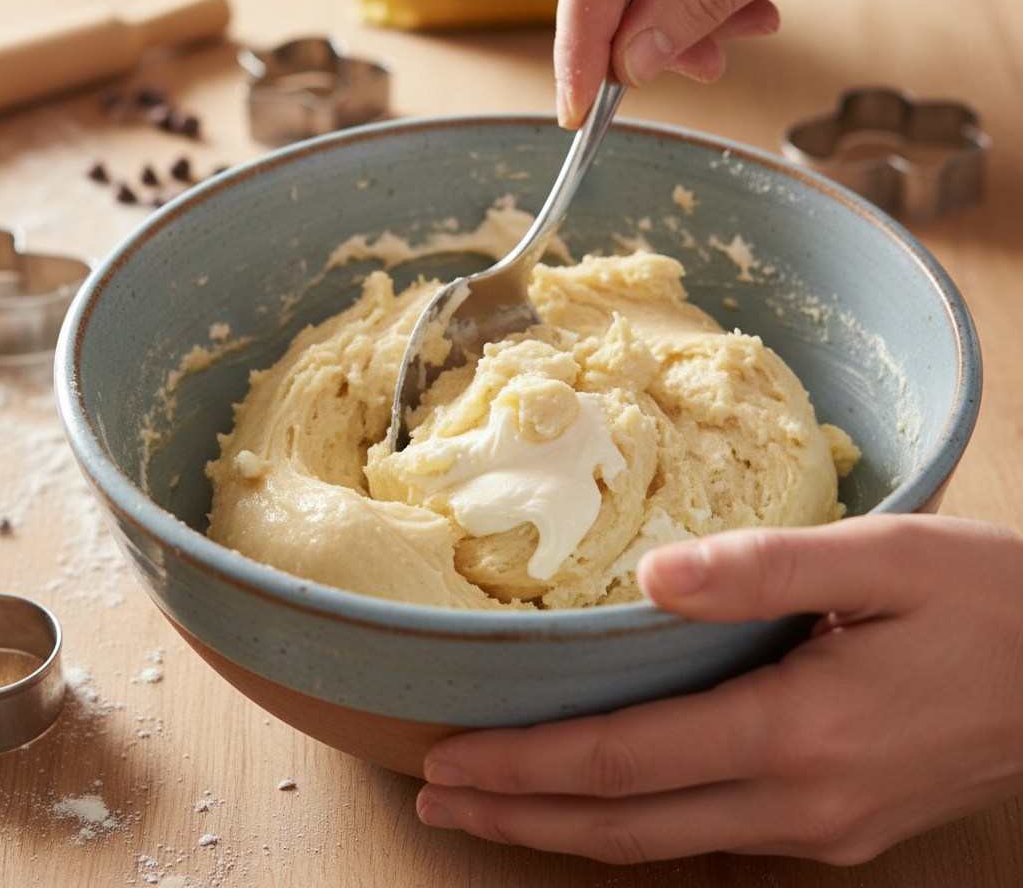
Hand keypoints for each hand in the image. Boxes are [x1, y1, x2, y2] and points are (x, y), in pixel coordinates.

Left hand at [417, 514, 1022, 863]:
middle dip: (521, 815)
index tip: (449, 757)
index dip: (527, 763)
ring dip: (568, 828)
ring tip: (493, 811)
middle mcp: (802, 798)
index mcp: (798, 729)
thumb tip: (655, 573)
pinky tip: (606, 801)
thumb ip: (763, 568)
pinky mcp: (841, 824)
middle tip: (434, 799)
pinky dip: (639, 823)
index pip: (624, 759)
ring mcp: (824, 825)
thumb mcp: (883, 559)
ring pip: (665, 842)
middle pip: (626, 822)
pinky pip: (714, 835)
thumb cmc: (989, 603)